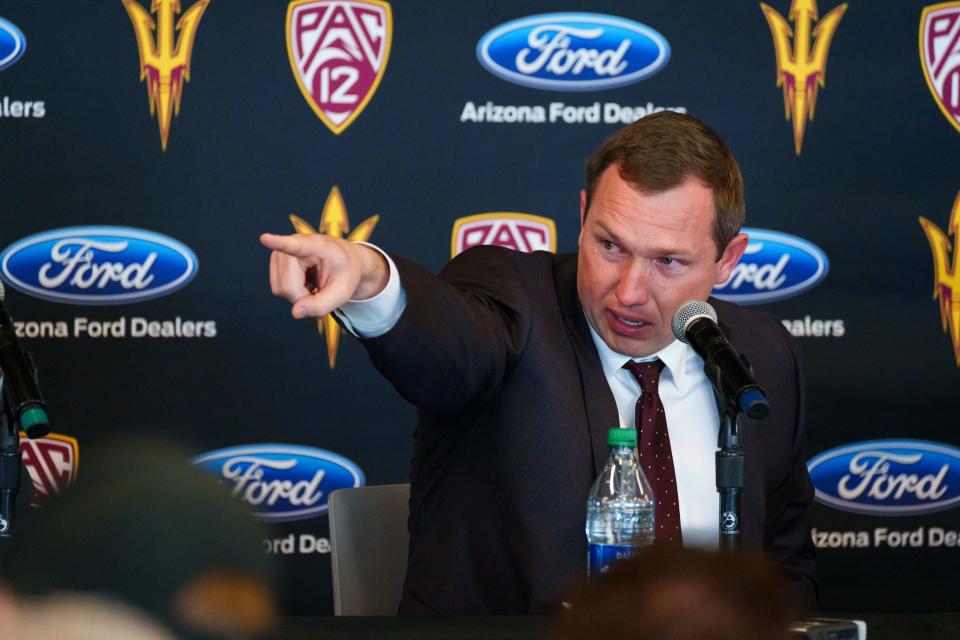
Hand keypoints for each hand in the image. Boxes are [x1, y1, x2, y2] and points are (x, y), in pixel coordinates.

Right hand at [260, 233, 388, 318]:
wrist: (344, 261)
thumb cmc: (345, 272)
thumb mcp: (343, 291)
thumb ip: (322, 304)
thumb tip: (295, 313)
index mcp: (316, 245)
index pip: (294, 245)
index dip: (278, 243)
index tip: (265, 238)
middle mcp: (293, 244)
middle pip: (287, 287)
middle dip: (304, 298)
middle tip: (322, 291)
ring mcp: (281, 253)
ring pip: (280, 290)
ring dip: (299, 296)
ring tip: (315, 285)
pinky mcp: (275, 261)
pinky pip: (278, 289)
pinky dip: (294, 293)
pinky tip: (306, 283)